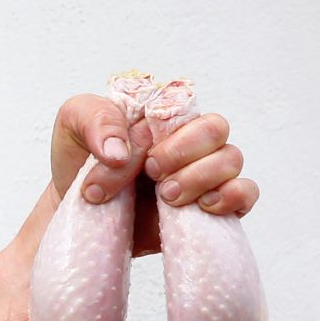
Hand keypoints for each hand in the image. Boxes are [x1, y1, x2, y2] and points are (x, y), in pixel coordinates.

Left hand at [48, 92, 257, 259]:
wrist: (79, 214)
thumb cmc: (80, 164)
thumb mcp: (72, 125)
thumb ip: (95, 119)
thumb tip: (120, 152)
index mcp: (163, 113)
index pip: (183, 106)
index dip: (159, 133)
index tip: (124, 159)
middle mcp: (189, 139)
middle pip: (215, 128)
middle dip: (183, 153)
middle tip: (151, 176)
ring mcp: (205, 172)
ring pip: (232, 159)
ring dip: (200, 178)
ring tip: (164, 197)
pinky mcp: (213, 206)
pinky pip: (247, 192)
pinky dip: (233, 197)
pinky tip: (202, 207)